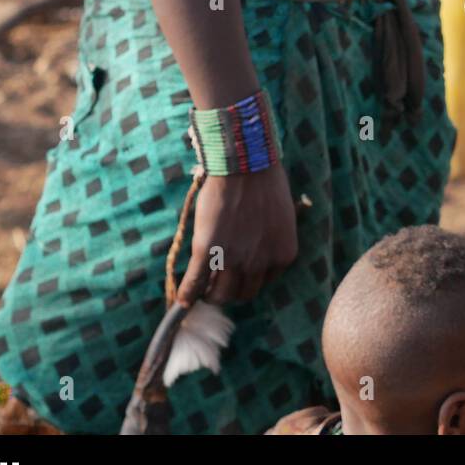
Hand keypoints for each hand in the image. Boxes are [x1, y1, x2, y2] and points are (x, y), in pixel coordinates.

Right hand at [177, 164, 297, 305]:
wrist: (245, 163)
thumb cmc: (264, 182)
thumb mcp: (279, 217)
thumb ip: (269, 240)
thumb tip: (255, 250)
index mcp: (282, 255)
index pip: (264, 281)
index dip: (249, 278)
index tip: (239, 273)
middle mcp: (260, 262)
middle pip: (243, 293)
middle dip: (230, 291)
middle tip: (217, 285)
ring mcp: (233, 259)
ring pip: (220, 294)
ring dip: (209, 295)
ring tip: (201, 290)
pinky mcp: (207, 251)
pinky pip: (195, 282)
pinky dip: (186, 294)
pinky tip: (181, 301)